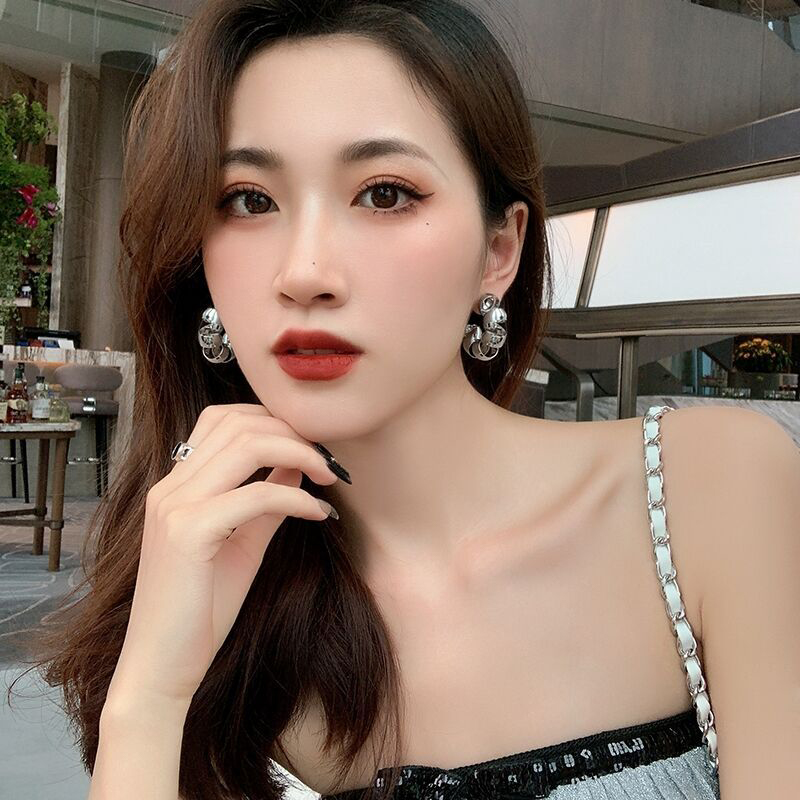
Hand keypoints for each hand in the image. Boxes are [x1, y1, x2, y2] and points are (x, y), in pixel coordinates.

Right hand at [107, 403, 339, 705]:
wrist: (162, 667)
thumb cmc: (200, 609)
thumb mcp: (243, 542)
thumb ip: (266, 501)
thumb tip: (298, 466)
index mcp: (176, 486)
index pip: (222, 419)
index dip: (273, 420)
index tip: (311, 444)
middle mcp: (170, 488)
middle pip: (237, 423)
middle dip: (292, 431)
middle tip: (327, 458)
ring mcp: (174, 507)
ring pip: (246, 446)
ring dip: (299, 453)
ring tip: (329, 475)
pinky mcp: (187, 533)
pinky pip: (256, 495)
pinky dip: (296, 497)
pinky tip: (318, 513)